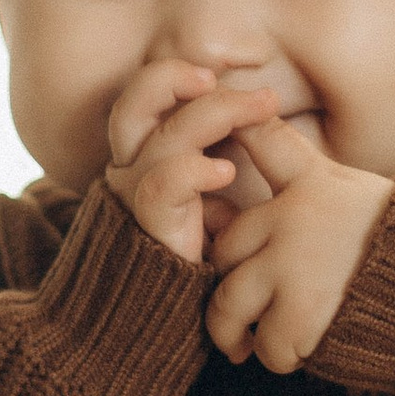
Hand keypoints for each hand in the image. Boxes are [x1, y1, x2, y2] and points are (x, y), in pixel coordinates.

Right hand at [102, 62, 281, 267]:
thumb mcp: (225, 190)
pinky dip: (194, 170)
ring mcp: (135, 199)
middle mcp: (131, 171)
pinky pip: (160, 185)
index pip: (145, 98)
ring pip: (161, 137)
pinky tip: (227, 172)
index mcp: (145, 155)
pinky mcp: (148, 229)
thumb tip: (263, 108)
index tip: (222, 76)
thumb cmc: (215, 254)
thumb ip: (228, 149)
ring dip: (215, 115)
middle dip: (182, 80)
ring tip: (261, 111)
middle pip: (135, 103)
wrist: (187, 319)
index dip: (178, 76)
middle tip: (241, 85)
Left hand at [204, 122, 392, 371]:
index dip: (236, 132)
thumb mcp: (365, 193)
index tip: (220, 148)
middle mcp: (292, 218)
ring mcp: (291, 267)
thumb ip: (309, 178)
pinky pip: (266, 345)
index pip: (263, 141)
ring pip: (229, 306)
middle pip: (224, 250)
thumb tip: (254, 166)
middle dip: (231, 284)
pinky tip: (308, 348)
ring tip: (260, 340)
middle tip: (242, 310)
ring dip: (241, 332)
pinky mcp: (300, 316)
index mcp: (311, 183)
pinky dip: (281, 356)